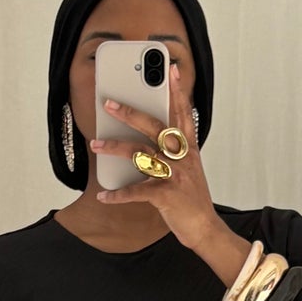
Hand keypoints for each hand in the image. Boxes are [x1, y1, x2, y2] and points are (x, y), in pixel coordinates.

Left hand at [89, 62, 218, 248]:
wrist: (205, 229)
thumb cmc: (192, 200)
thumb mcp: (189, 170)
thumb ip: (174, 152)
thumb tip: (150, 139)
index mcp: (189, 150)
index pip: (183, 114)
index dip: (177, 92)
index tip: (170, 71)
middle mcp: (182, 158)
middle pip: (155, 127)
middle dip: (130, 113)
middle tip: (110, 104)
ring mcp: (174, 176)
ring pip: (140, 154)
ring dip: (114, 147)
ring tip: (96, 143)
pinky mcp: (166, 196)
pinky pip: (136, 192)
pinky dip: (118, 195)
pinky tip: (104, 195)